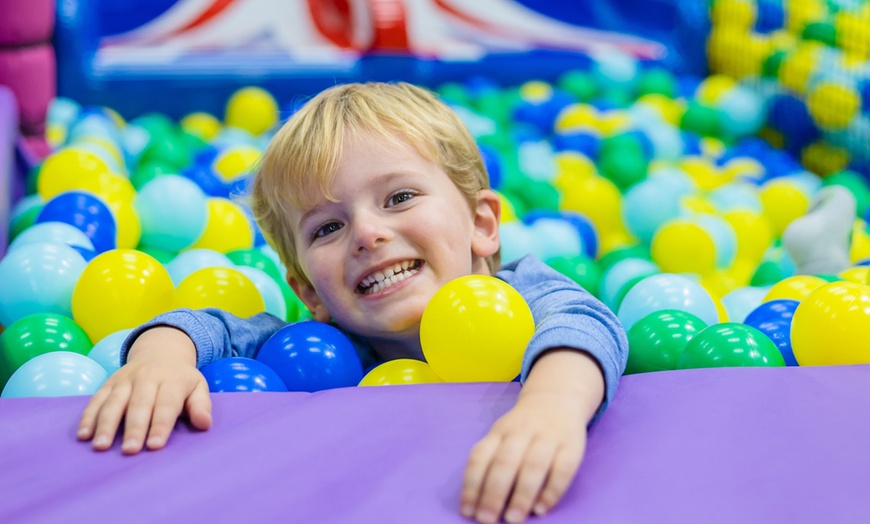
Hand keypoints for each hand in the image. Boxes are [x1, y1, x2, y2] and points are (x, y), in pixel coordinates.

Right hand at [77, 327, 211, 453]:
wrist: (161, 353)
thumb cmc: (181, 380)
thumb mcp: (198, 387)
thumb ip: (201, 405)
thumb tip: (205, 424)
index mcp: (172, 380)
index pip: (166, 404)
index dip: (160, 425)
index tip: (155, 446)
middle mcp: (147, 378)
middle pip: (139, 404)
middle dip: (134, 428)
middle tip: (129, 450)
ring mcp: (125, 380)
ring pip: (114, 402)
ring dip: (106, 424)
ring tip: (101, 446)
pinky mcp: (109, 383)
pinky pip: (96, 399)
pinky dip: (88, 416)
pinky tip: (83, 435)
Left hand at [460, 350, 604, 522]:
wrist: (557, 398)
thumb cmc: (523, 428)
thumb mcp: (502, 435)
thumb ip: (491, 461)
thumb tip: (477, 501)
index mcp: (500, 431)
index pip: (481, 456)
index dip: (472, 484)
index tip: (468, 511)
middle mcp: (522, 432)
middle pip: (505, 462)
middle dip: (494, 493)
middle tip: (486, 519)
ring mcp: (548, 437)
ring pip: (533, 465)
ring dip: (521, 494)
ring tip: (513, 519)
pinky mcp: (572, 445)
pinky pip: (563, 468)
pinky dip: (552, 490)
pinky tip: (541, 508)